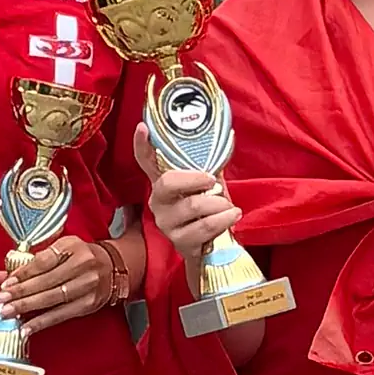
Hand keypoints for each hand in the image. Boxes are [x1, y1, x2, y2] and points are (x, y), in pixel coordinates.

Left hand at [0, 232, 121, 333]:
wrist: (114, 267)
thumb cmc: (79, 257)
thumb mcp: (57, 252)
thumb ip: (25, 264)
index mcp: (72, 246)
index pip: (44, 261)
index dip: (23, 273)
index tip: (5, 283)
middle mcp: (83, 265)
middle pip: (46, 281)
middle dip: (19, 293)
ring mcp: (88, 286)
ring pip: (52, 299)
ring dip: (27, 308)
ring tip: (7, 313)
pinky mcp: (89, 304)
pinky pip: (61, 315)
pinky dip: (41, 322)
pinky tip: (26, 328)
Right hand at [134, 124, 240, 266]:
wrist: (212, 246)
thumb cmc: (209, 209)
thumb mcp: (209, 185)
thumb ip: (212, 164)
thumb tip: (230, 135)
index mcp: (163, 182)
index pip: (146, 161)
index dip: (142, 145)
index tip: (142, 128)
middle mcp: (158, 201)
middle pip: (167, 182)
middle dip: (196, 179)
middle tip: (212, 181)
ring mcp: (166, 222)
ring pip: (193, 205)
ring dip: (219, 203)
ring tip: (229, 206)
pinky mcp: (178, 241)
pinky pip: (204, 226)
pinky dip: (223, 219)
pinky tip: (232, 216)